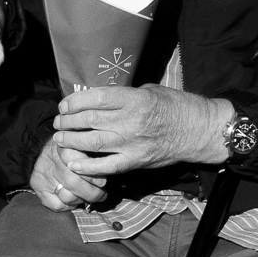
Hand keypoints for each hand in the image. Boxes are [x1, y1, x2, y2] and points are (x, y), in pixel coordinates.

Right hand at [29, 139, 109, 211]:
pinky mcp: (38, 187)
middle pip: (74, 182)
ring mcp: (44, 175)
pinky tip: (72, 200)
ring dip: (81, 200)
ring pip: (67, 196)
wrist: (43, 150)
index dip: (92, 175)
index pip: (78, 162)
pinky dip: (68, 206)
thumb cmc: (71, 150)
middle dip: (92, 193)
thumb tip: (108, 171)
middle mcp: (52, 160)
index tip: (102, 182)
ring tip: (86, 196)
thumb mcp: (82, 145)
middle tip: (101, 194)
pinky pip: (56, 205)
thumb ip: (94, 155)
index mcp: (65, 146)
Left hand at [52, 85, 233, 176]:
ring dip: (71, 141)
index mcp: (134, 100)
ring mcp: (131, 143)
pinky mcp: (135, 161)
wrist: (199, 130)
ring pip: (92, 142)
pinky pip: (106, 166)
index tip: (64, 105)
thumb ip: (123, 96)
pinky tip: (73, 163)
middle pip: (89, 120)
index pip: (96, 98)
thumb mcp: (149, 91)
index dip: (74, 101)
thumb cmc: (175, 106)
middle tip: (58, 122)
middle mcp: (130, 121)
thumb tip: (97, 99)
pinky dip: (87, 166)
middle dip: (68, 121)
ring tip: (60, 138)